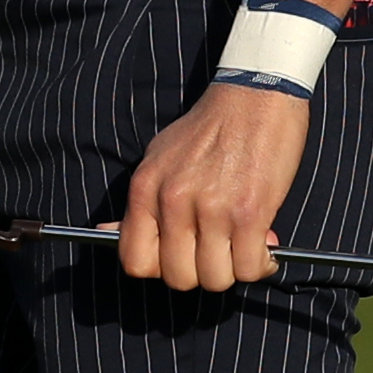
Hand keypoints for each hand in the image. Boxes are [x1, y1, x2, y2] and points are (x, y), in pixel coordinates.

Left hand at [109, 83, 308, 289]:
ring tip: (242, 246)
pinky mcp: (250, 212)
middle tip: (216, 251)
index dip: (158, 268)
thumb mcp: (159, 157)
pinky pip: (250, 267)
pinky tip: (264, 246)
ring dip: (232, 270)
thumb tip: (108, 232)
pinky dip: (260, 264)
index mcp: (146, 188)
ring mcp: (212, 209)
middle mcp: (173, 201)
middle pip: (178, 278)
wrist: (255, 93)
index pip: (134, 261)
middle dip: (200, 272)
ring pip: (215, 279)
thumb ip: (140, 201)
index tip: (180, 257)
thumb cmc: (209, 128)